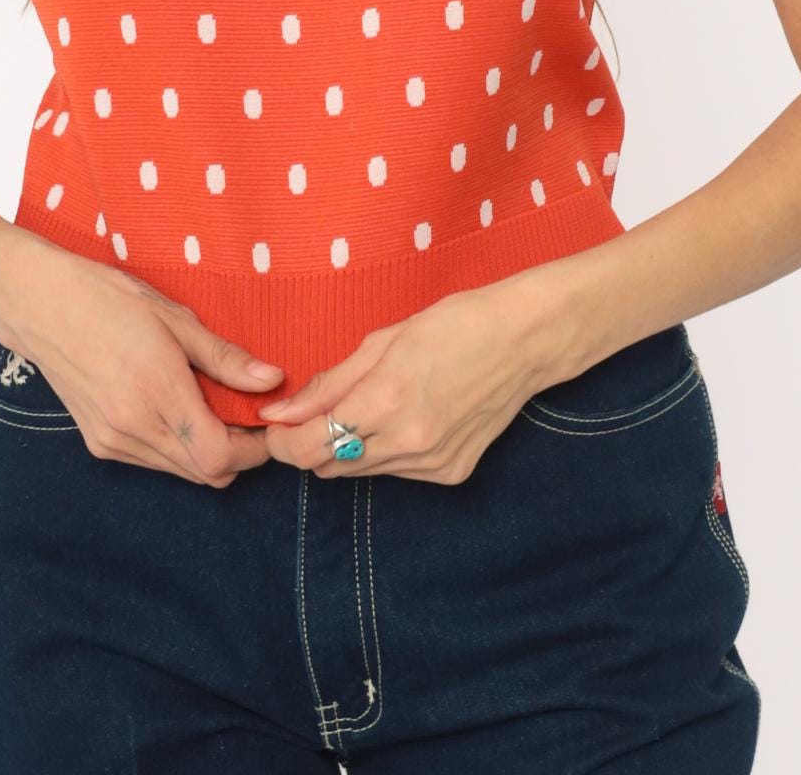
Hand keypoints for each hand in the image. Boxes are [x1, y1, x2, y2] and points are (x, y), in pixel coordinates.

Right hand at [0, 245, 285, 487]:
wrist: (39, 305)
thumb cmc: (107, 298)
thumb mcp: (174, 318)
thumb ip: (224, 357)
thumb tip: (272, 380)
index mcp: (155, 392)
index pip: (219, 456)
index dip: (253, 449)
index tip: (266, 422)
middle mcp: (132, 428)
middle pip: (206, 474)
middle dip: (237, 452)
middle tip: (247, 412)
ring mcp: (112, 442)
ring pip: (181, 472)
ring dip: (207, 451)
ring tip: (213, 406)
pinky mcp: (99, 444)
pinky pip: (154, 462)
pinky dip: (177, 447)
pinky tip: (177, 408)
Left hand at [254, 285, 553, 481]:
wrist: (524, 342)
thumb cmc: (453, 325)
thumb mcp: (382, 341)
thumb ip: (329, 384)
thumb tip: (282, 411)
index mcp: (386, 402)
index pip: (310, 447)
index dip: (282, 441)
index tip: (275, 423)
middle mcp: (409, 444)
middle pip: (330, 466)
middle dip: (310, 443)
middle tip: (311, 412)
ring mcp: (432, 465)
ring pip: (361, 472)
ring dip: (346, 447)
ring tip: (363, 405)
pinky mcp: (450, 475)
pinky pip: (395, 472)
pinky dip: (384, 451)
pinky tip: (401, 418)